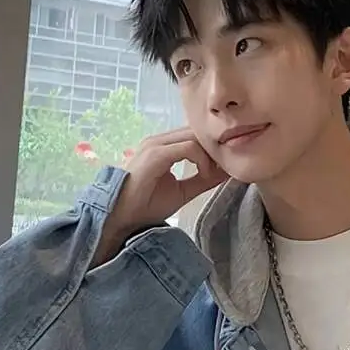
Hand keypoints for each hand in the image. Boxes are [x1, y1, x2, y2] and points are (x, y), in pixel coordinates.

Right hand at [92, 128, 226, 266]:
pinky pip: (188, 148)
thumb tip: (226, 172)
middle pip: (196, 132)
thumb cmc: (146, 205)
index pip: (194, 135)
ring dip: (210, 154)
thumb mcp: (183, 191)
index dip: (213, 148)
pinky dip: (202, 160)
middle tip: (226, 166)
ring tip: (215, 173)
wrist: (122, 216)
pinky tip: (205, 175)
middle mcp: (159, 140)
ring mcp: (156, 145)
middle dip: (214, 148)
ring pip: (194, 136)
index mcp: (163, 146)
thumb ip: (203, 180)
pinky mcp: (156, 154)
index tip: (225, 166)